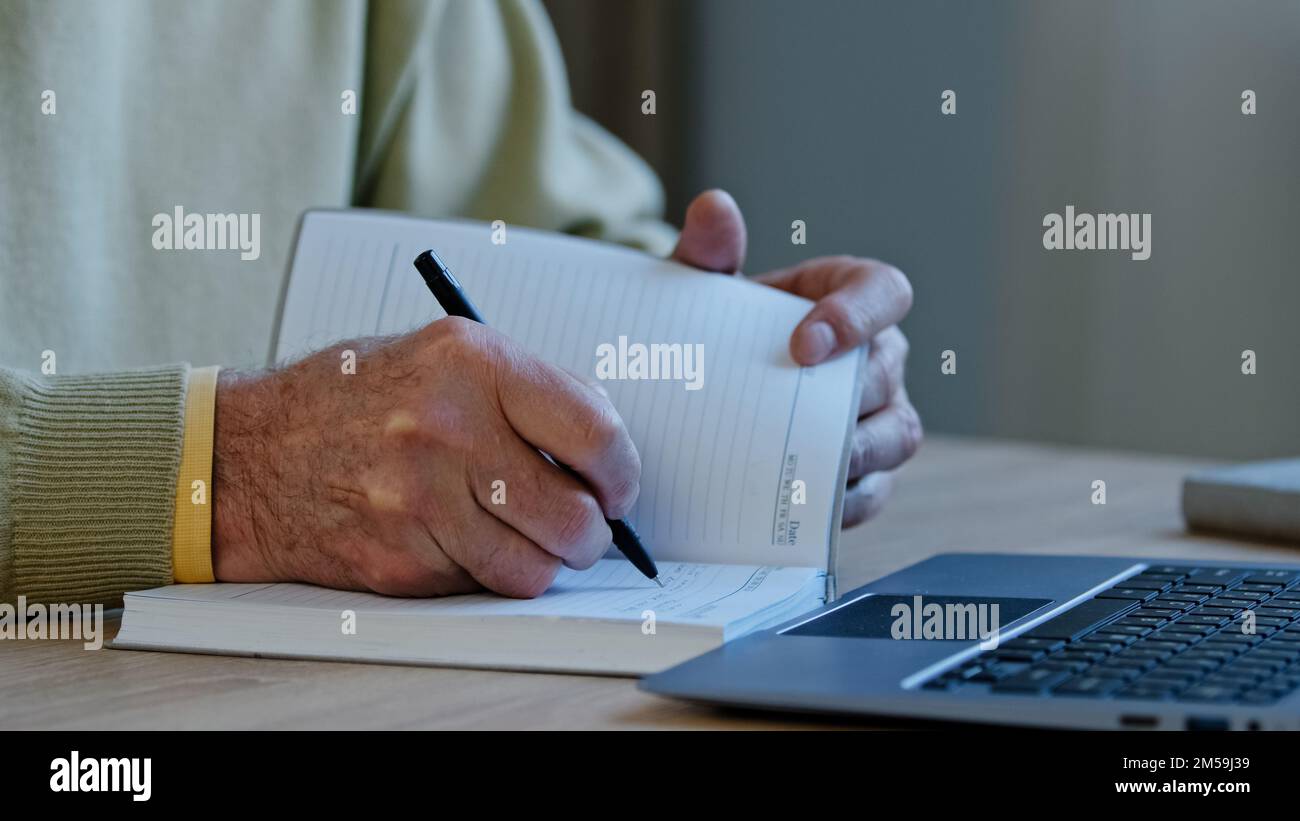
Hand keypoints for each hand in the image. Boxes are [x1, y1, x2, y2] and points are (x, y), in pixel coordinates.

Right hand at [210, 318, 640, 597]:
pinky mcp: (398, 554)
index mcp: (471, 361)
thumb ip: (525, 390)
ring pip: (536, 564)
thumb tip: (605, 447)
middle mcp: (448, 426)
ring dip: (547, 561)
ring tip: (529, 538)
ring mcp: (419, 496)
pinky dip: (492, 574)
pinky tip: (469, 544)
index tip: (619, 487)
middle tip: (585, 527)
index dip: (622, 472)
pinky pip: (485, 584)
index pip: (594, 430)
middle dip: (593, 532)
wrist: (247, 455)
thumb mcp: (440, 357)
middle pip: (573, 513)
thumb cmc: (350, 401)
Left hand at [671, 190, 920, 526]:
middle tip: (794, 416)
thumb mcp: (699, 290)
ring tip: (804, 465)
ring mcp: (877, 416)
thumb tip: (713, 209)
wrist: (698, 388)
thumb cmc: (711, 329)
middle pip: (889, 372)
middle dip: (850, 394)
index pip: (885, 290)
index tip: (804, 344)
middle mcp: (876, 356)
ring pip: (899, 433)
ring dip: (858, 452)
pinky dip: (845, 501)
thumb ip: (706, 251)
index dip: (859, 316)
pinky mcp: (865, 472)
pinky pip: (874, 490)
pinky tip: (803, 505)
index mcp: (846, 296)